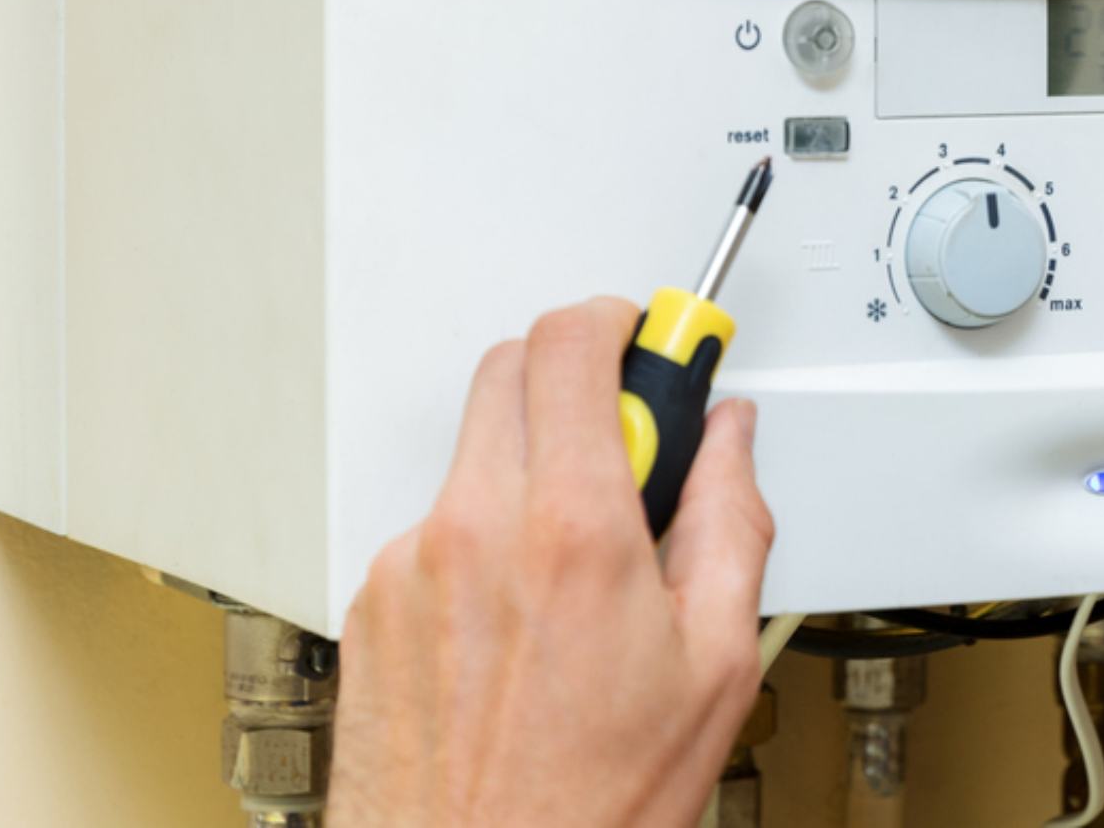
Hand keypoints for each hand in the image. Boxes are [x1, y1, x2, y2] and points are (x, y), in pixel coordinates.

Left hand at [331, 297, 773, 827]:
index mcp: (571, 531)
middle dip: (576, 382)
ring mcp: (410, 566)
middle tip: (628, 442)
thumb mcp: (715, 664)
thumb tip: (729, 445)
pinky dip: (482, 540)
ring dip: (530, 470)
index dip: (620, 322)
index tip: (652, 340)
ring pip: (474, 453)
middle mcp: (475, 531)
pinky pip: (435, 527)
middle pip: (512, 370)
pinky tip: (520, 618)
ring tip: (576, 566)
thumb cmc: (589, 806)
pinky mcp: (372, 606)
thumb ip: (730, 522)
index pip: (573, 345)